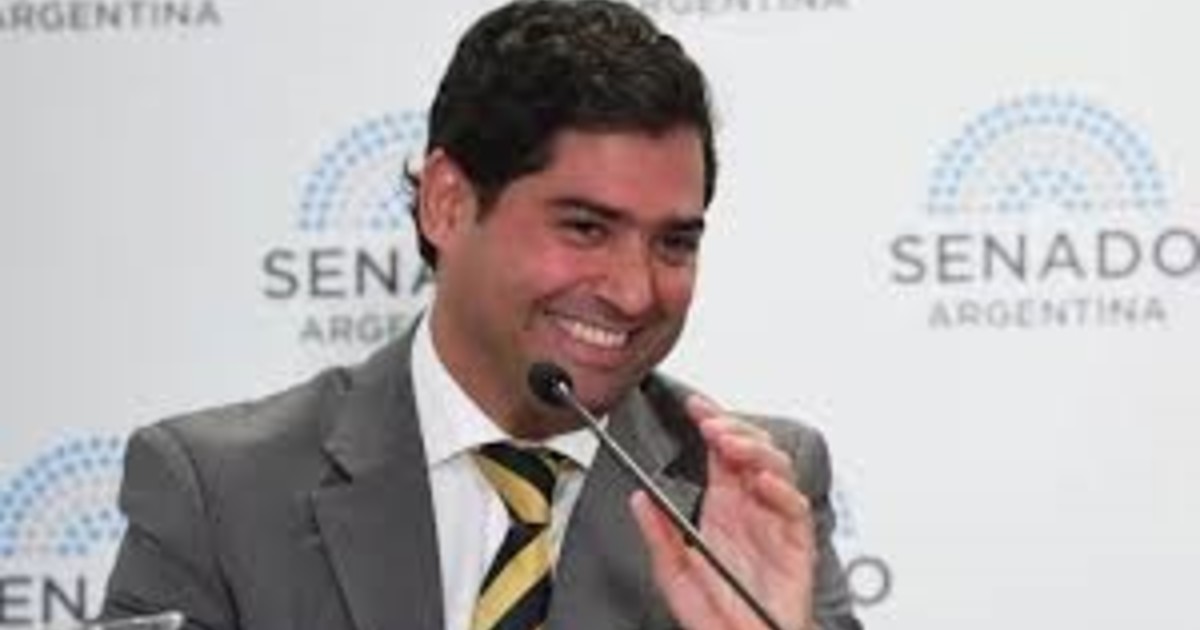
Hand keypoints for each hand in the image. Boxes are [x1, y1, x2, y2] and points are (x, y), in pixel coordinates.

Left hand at [630, 394, 815, 629]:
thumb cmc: (718, 616)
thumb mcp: (674, 574)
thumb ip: (659, 536)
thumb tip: (640, 500)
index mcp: (723, 507)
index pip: (720, 452)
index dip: (712, 422)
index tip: (695, 406)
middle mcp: (750, 508)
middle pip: (751, 449)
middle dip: (733, 428)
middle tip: (711, 425)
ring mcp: (775, 522)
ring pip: (776, 468)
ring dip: (754, 450)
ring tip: (730, 445)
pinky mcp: (797, 544)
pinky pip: (795, 509)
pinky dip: (781, 491)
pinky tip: (763, 482)